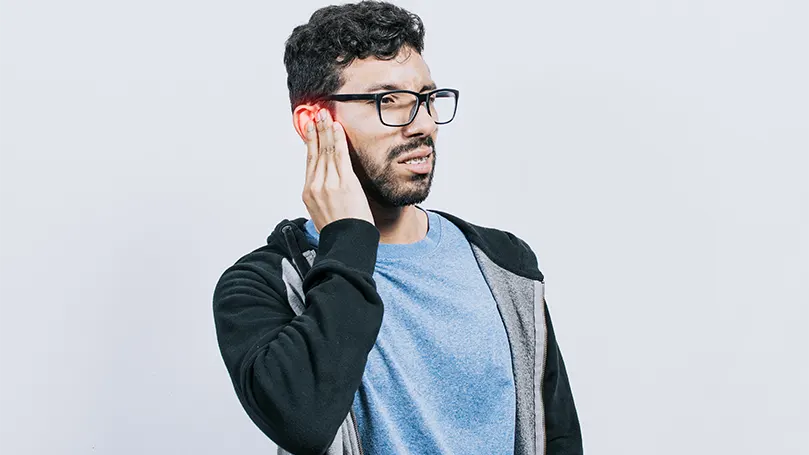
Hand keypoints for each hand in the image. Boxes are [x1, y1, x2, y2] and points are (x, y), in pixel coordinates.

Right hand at [302, 109, 374, 232]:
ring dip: (327, 130)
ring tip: (326, 115)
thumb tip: (326, 184)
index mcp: (308, 192)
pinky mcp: (344, 182)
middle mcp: (316, 185)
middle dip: (317, 130)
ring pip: (327, 150)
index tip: (310, 128)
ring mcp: (329, 183)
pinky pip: (340, 155)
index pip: (309, 160)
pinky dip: (338, 139)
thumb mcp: (322, 212)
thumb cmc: (339, 231)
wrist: (346, 243)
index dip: (310, 142)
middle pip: (316, 151)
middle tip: (317, 114)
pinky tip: (337, 128)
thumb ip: (322, 195)